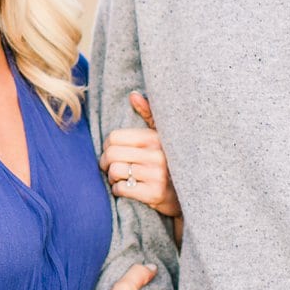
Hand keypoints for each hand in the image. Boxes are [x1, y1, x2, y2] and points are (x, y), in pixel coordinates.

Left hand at [100, 92, 181, 217]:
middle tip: (108, 167)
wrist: (185, 194)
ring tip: (119, 177)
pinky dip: (117, 190)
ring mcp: (157, 175)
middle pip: (111, 154)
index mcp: (154, 138)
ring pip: (115, 171)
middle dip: (104, 163)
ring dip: (111, 177)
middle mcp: (157, 154)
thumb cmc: (167, 162)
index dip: (107, 146)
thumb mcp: (161, 136)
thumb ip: (148, 114)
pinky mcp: (155, 194)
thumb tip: (133, 95)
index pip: (114, 137)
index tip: (111, 152)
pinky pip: (121, 189)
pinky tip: (125, 188)